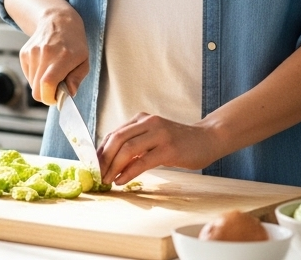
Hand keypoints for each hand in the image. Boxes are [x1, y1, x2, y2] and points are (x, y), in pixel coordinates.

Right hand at [18, 6, 88, 106]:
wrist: (57, 21)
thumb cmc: (74, 43)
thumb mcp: (84, 61)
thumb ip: (77, 79)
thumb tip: (68, 94)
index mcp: (63, 57)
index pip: (48, 84)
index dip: (50, 97)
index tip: (57, 99)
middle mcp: (45, 54)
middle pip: (36, 89)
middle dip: (46, 95)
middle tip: (56, 90)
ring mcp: (32, 53)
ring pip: (31, 84)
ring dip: (41, 86)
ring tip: (52, 74)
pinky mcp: (24, 53)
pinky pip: (28, 75)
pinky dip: (35, 77)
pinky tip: (44, 67)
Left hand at [96, 113, 222, 184]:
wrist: (208, 139)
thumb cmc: (179, 141)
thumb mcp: (154, 137)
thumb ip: (136, 144)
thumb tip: (112, 161)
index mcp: (142, 119)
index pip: (114, 133)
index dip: (101, 150)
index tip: (93, 165)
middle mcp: (149, 123)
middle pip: (117, 139)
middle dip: (104, 159)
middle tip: (98, 174)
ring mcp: (159, 134)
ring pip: (128, 149)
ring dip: (114, 167)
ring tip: (108, 180)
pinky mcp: (169, 149)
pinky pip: (143, 161)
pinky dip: (129, 172)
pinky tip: (121, 181)